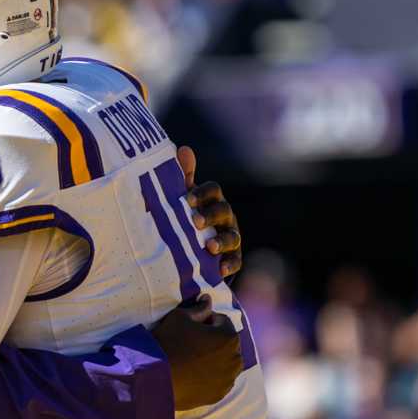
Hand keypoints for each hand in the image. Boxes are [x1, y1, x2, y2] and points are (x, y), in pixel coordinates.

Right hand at [151, 295, 243, 412]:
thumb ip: (199, 308)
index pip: (221, 321)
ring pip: (224, 362)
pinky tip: (193, 374)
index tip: (190, 327)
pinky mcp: (219, 395)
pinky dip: (211, 376)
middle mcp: (235, 359)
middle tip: (190, 343)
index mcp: (229, 337)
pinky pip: (219, 380)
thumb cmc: (168, 342)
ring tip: (192, 360)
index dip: (205, 321)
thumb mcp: (180, 317)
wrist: (154, 377)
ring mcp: (228, 379)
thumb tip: (208, 298)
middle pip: (226, 343)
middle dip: (213, 340)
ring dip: (214, 358)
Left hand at [177, 145, 243, 278]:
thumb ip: (183, 177)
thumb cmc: (185, 217)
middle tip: (195, 222)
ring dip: (222, 241)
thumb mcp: (182, 199)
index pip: (213, 190)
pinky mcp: (232, 257)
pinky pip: (235, 261)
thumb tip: (183, 149)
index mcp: (212, 199)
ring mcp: (231, 236)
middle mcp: (225, 215)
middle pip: (223, 211)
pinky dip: (229, 264)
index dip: (202, 194)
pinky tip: (219, 269)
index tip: (187, 200)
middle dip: (210, 216)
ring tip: (209, 247)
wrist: (189, 251)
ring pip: (232, 236)